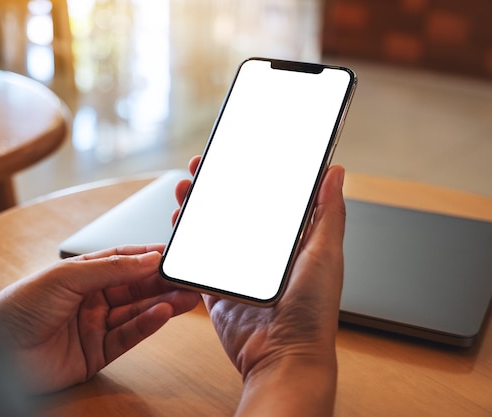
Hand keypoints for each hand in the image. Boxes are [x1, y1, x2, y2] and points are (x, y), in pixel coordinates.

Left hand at [0, 245, 199, 393]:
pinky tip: (162, 314)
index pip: (124, 261)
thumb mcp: (65, 277)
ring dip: (162, 303)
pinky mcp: (97, 354)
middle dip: (163, 282)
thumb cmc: (18, 306)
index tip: (174, 254)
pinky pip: (128, 336)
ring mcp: (95, 326)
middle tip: (190, 278)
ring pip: (137, 312)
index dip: (149, 257)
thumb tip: (147, 258)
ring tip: (188, 296)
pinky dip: (147, 325)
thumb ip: (109, 268)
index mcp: (82, 274)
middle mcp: (92, 299)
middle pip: (135, 288)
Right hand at [174, 156, 345, 415]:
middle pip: (236, 210)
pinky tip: (179, 223)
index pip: (269, 198)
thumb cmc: (313, 312)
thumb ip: (329, 212)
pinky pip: (197, 259)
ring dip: (198, 207)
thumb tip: (336, 172)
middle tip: (202, 165)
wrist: (283, 358)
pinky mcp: (218, 288)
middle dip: (218, 185)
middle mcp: (265, 254)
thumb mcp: (326, 253)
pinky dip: (186, 240)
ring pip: (213, 230)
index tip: (239, 153)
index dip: (253, 174)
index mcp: (293, 241)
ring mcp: (239, 270)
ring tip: (185, 189)